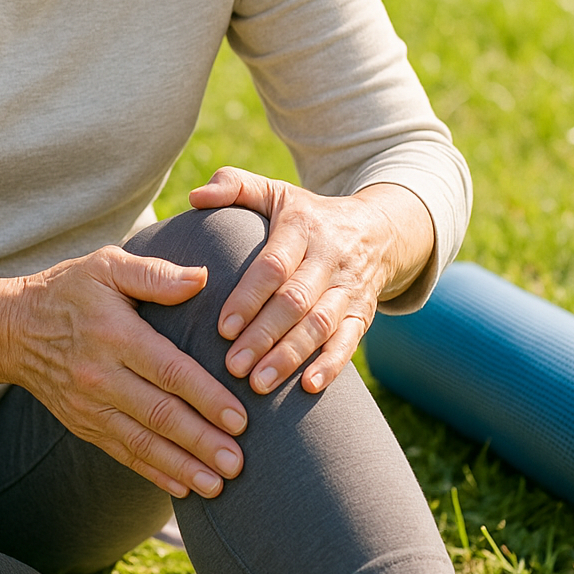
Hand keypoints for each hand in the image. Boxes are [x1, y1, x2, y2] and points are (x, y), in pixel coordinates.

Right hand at [0, 246, 248, 498]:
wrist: (11, 329)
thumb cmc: (68, 290)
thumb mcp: (106, 266)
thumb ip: (154, 274)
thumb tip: (201, 278)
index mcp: (114, 334)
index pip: (168, 371)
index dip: (205, 396)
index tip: (239, 419)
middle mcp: (101, 375)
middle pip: (159, 414)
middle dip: (200, 442)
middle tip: (237, 463)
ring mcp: (89, 406)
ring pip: (142, 442)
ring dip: (181, 466)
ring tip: (217, 486)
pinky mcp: (83, 424)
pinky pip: (122, 453)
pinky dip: (153, 472)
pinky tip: (182, 488)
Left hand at [188, 168, 433, 395]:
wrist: (377, 229)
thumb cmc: (306, 214)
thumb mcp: (275, 191)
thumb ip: (234, 186)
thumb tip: (196, 197)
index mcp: (302, 226)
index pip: (274, 265)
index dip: (249, 297)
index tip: (222, 328)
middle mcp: (329, 257)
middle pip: (296, 301)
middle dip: (264, 336)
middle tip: (233, 367)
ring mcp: (349, 287)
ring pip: (321, 325)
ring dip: (290, 357)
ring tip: (258, 384)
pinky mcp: (364, 313)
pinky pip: (350, 341)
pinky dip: (331, 365)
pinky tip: (307, 387)